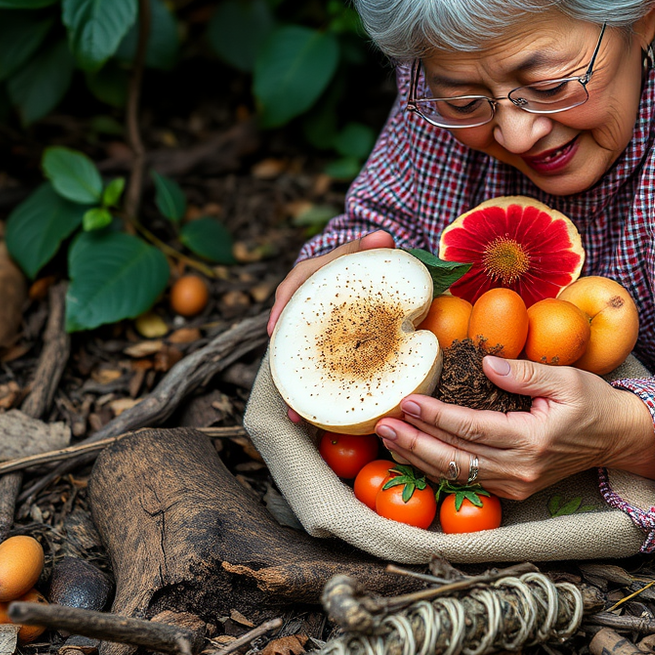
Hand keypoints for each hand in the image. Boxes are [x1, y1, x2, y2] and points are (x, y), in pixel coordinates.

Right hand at [267, 229, 394, 424]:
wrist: (365, 270)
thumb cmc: (360, 260)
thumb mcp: (363, 251)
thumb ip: (371, 245)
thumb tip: (382, 236)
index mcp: (307, 279)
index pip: (289, 291)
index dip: (280, 311)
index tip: (273, 331)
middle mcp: (303, 309)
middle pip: (288, 337)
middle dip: (284, 366)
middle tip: (286, 394)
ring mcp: (312, 331)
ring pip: (299, 360)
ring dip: (296, 390)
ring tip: (297, 417)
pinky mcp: (325, 349)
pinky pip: (318, 369)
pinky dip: (317, 392)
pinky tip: (318, 419)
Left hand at [374, 356, 654, 499]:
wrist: (618, 439)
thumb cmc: (594, 404)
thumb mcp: (567, 379)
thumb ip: (526, 373)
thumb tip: (487, 363)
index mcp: (533, 441)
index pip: (472, 429)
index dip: (436, 416)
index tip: (409, 401)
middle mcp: (520, 470)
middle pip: (455, 459)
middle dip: (415, 442)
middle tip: (383, 423)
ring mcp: (516, 485)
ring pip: (455, 475)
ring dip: (418, 458)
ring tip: (389, 438)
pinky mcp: (513, 489)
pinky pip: (466, 481)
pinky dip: (436, 469)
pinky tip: (414, 454)